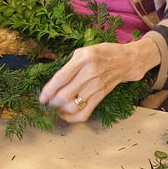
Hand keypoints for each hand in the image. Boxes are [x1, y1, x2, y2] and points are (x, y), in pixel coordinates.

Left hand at [39, 37, 160, 122]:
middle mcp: (90, 73)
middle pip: (65, 95)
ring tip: (56, 107)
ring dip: (61, 109)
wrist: (126, 61)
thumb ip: (69, 64)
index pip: (61, 78)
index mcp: (83, 58)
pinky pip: (85, 112)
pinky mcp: (101, 96)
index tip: (41, 97)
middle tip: (48, 101)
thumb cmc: (103, 53)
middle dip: (52, 101)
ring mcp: (96, 87)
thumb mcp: (84, 51)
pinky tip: (66, 115)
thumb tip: (53, 82)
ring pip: (73, 106)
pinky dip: (72, 118)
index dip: (48, 90)